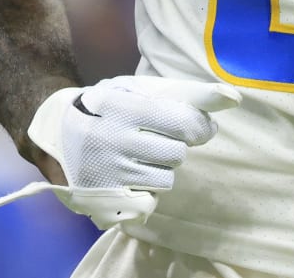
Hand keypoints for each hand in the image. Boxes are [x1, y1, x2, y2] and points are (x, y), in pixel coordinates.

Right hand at [0, 76, 240, 227]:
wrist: (57, 128)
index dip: (199, 126)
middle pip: (178, 154)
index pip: (184, 123)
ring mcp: (102, 173)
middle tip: (156, 138)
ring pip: (166, 180)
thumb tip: (236, 98)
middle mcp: (109, 140)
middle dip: (175, 146)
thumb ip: (192, 93)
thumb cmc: (115, 105)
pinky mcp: (99, 200)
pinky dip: (147, 193)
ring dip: (161, 168)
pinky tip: (130, 176)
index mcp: (122, 105)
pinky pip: (148, 205)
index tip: (194, 124)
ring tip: (139, 155)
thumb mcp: (145, 89)